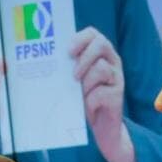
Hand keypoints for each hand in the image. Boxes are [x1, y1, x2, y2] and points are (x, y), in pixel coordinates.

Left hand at [69, 27, 135, 161]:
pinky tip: (88, 108)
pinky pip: (102, 93)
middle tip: (73, 75)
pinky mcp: (117, 95)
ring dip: (86, 83)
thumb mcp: (74, 82)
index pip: (93, 34)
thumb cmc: (83, 100)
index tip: (68, 51)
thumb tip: (44, 63)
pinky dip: (91, 101)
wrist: (101, 127)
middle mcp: (111, 61)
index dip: (80, 38)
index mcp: (99, 54)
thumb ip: (67, 70)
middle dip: (84, 58)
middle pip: (101, 44)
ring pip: (101, 69)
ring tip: (80, 95)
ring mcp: (116, 77)